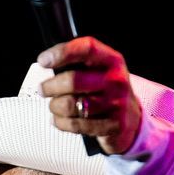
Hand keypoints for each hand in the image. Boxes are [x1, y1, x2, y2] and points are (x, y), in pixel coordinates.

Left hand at [38, 38, 141, 155]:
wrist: (130, 119)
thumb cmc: (105, 90)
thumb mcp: (99, 70)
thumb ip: (78, 63)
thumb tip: (47, 62)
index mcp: (112, 60)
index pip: (87, 49)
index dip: (62, 53)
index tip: (43, 60)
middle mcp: (116, 80)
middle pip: (73, 80)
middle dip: (50, 86)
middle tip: (43, 89)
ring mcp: (116, 104)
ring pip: (71, 104)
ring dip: (55, 106)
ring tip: (54, 106)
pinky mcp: (112, 125)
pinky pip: (76, 124)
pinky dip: (61, 122)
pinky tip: (58, 119)